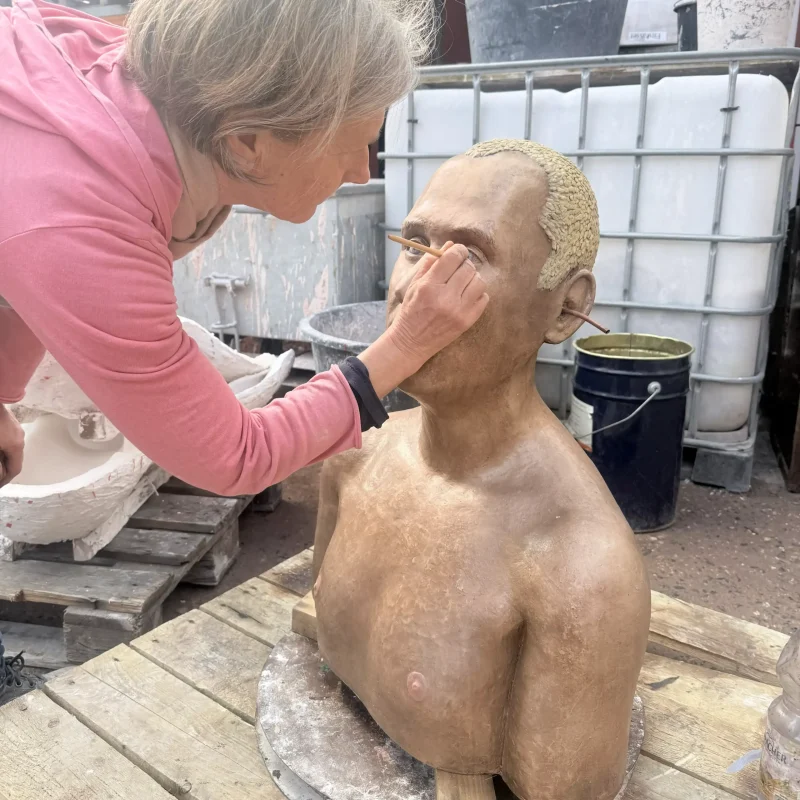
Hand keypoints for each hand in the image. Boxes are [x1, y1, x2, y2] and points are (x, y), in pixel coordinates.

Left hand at [0, 404, 23, 487]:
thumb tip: (2, 473)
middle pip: (14, 459)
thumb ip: (0, 462)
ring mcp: (15, 427)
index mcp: (15, 445)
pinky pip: (8, 439)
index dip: (5, 481)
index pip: (15, 469)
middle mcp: (19, 437)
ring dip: (3, 457)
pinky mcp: (8, 421)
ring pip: (11, 448)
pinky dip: (2, 447)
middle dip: (5, 469)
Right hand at [360, 243, 487, 397]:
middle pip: (468, 268)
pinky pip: (484, 298)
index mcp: (429, 285)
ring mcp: (458, 311)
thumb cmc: (411, 312)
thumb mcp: (414, 285)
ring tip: (463, 284)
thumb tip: (450, 245)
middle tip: (458, 269)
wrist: (411, 343)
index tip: (457, 252)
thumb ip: (431, 263)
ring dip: (472, 279)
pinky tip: (466, 297)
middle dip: (464, 265)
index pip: (453, 257)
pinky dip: (478, 294)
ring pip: (479, 281)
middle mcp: (445, 297)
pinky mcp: (467, 321)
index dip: (458, 250)